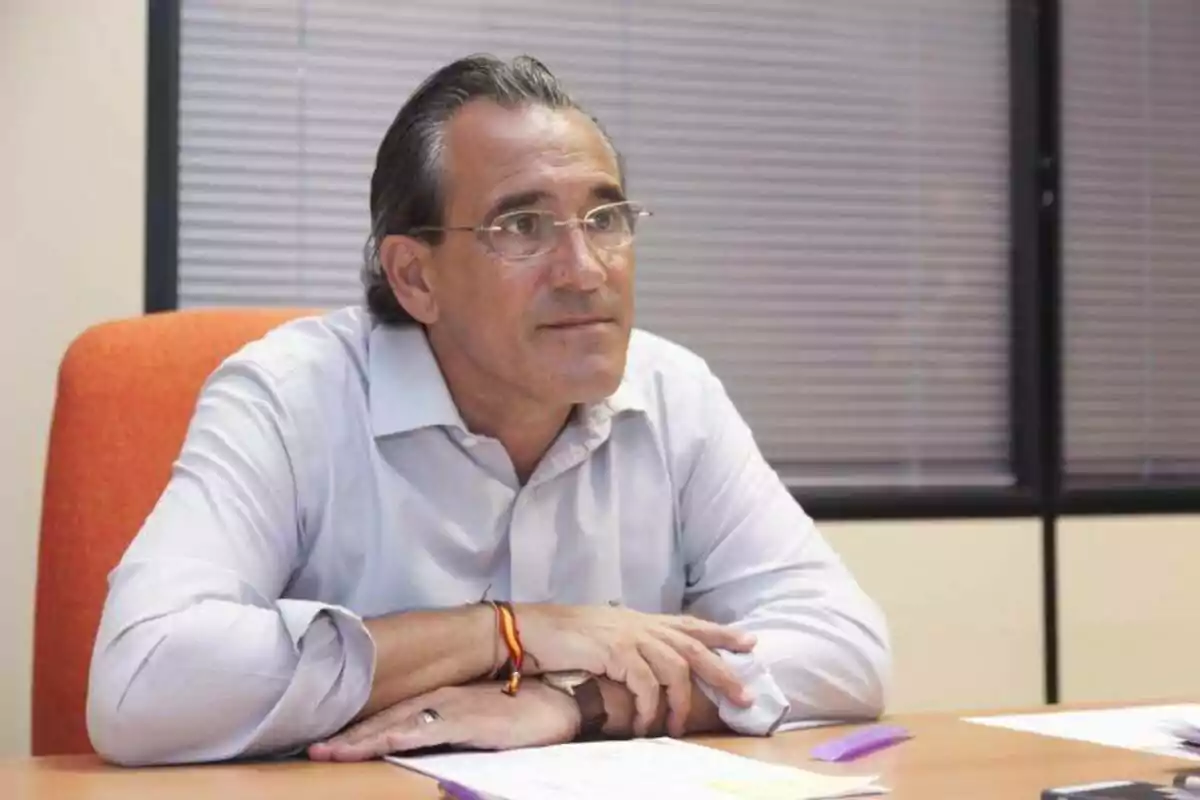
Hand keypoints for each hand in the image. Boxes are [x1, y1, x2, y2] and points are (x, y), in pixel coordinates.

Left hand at [307, 682, 580, 761]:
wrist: (562, 697)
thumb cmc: (526, 709)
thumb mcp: (480, 719)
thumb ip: (452, 725)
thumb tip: (426, 735)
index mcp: (440, 699)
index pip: (391, 716)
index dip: (358, 731)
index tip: (328, 743)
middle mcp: (438, 700)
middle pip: (382, 721)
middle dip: (347, 738)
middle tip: (313, 751)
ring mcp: (450, 709)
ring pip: (393, 726)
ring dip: (359, 741)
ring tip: (328, 753)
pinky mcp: (465, 720)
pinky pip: (423, 731)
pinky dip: (395, 737)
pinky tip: (375, 745)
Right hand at [517, 605, 755, 737]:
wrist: (531, 631)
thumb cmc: (564, 638)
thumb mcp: (606, 636)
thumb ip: (630, 645)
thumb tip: (648, 667)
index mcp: (641, 620)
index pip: (690, 624)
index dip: (721, 634)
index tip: (750, 643)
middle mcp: (641, 624)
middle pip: (694, 647)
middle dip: (722, 672)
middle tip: (743, 697)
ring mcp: (630, 635)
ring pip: (675, 669)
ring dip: (679, 703)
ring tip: (676, 728)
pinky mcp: (616, 650)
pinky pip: (645, 684)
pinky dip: (649, 707)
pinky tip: (643, 724)